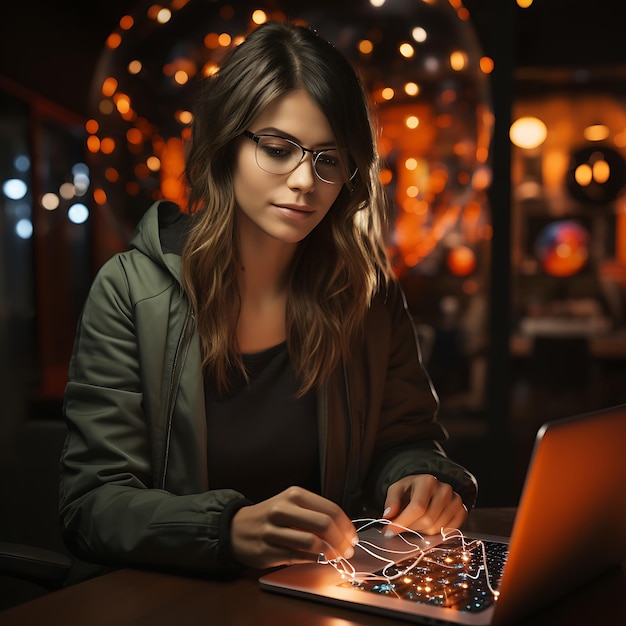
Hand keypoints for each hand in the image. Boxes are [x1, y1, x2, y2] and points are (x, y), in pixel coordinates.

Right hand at [230, 486, 357, 568]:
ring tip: (334, 556)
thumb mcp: (291, 504)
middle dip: (341, 540)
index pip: (330, 509)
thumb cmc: (271, 516)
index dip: (346, 526)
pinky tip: (317, 559)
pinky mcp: (267, 551)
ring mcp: (274, 530)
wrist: (237, 528)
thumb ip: (315, 513)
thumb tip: (344, 530)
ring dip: (329, 553)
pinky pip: (298, 557)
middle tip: (347, 550)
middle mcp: (283, 509)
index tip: (352, 537)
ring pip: (312, 543)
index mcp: (294, 495)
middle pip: (324, 524)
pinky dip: (312, 560)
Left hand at [382, 474, 467, 535]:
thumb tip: (388, 516)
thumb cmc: (411, 490)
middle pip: (428, 520)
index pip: (417, 507)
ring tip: (416, 522)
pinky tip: (428, 525)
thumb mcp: (396, 489)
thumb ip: (391, 501)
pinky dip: (435, 534)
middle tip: (402, 526)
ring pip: (437, 529)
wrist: (429, 488)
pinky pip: (448, 532)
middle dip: (411, 527)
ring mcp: (456, 500)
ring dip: (422, 531)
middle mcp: (444, 489)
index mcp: (427, 481)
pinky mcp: (462, 511)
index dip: (402, 522)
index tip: (388, 531)